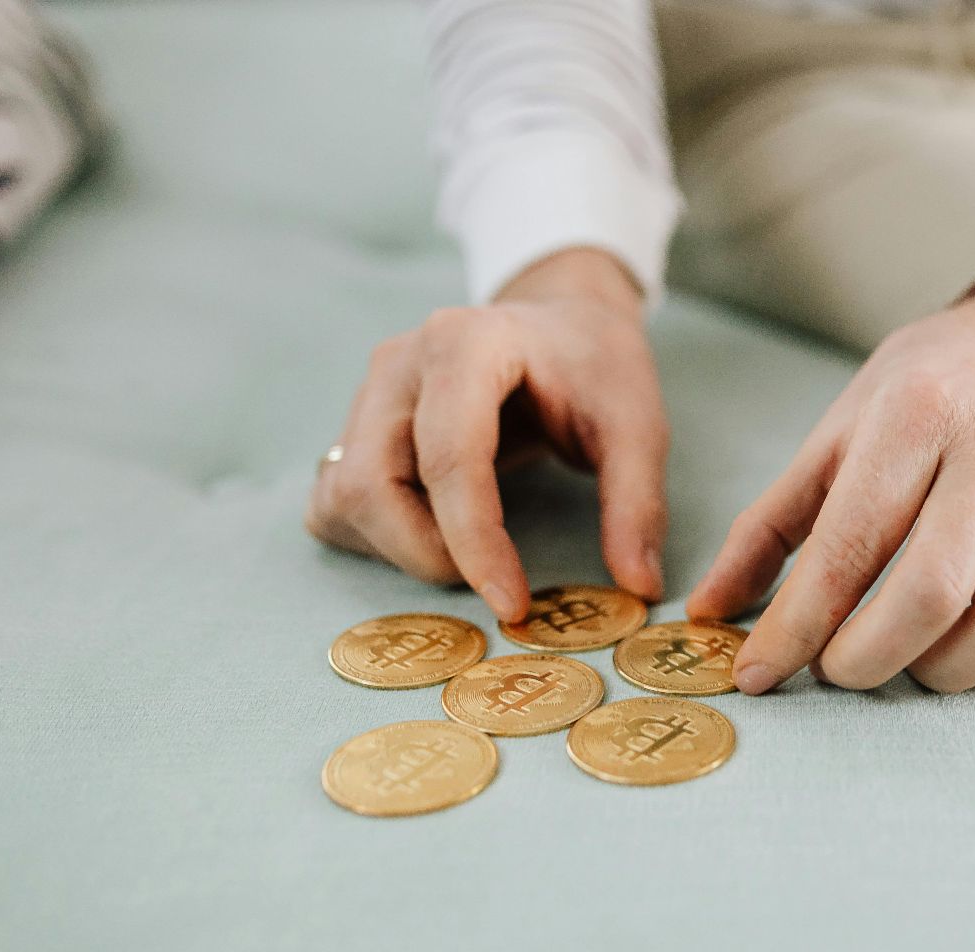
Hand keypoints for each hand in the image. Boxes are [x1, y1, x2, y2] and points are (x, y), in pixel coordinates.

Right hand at [306, 248, 668, 621]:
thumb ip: (637, 502)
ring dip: (399, 549)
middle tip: (495, 579)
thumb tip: (639, 587)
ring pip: (345, 499)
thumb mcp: (638, 423)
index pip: (448, 459)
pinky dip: (376, 538)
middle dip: (428, 554)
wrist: (562, 323)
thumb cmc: (595, 368)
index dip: (475, 543)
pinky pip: (335, 502)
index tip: (513, 604)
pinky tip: (434, 534)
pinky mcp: (354, 427)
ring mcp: (367, 394)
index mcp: (465, 343)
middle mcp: (399, 364)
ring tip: (470, 552)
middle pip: (371, 485)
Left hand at [688, 217, 974, 694]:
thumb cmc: (924, 393)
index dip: (798, 626)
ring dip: (943, 672)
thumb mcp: (837, 433)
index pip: (851, 546)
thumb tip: (710, 612)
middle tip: (838, 669)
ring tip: (907, 661)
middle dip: (867, 660)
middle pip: (933, 595)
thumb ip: (769, 524)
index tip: (758, 674)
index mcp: (919, 415)